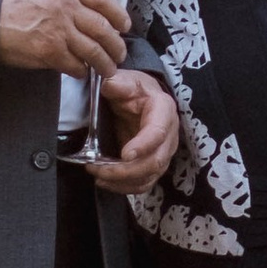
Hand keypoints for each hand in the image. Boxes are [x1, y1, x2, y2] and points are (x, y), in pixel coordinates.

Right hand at [0, 0, 127, 76]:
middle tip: (120, 52)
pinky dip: (82, 71)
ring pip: (94, 50)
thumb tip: (93, 13)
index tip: (124, 24)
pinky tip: (83, 72)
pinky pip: (75, 65)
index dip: (118, 14)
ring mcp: (60, 31)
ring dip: (105, 62)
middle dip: (116, 44)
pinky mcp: (50, 52)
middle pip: (103, 28)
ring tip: (109, 68)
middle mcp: (67, 7)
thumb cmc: (14, 3)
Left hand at [88, 69, 177, 194]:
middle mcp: (169, 136)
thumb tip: (109, 85)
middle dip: (126, 171)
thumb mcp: (128, 80)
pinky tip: (105, 182)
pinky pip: (144, 184)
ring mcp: (163, 153)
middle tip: (98, 169)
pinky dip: (125, 187)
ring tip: (97, 175)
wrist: (142, 98)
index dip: (143, 145)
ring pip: (149, 176)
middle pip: (155, 162)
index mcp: (164, 112)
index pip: (158, 133)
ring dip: (122, 182)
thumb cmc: (136, 89)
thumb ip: (119, 83)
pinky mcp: (154, 165)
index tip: (124, 154)